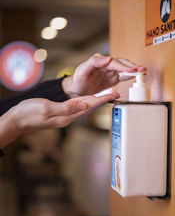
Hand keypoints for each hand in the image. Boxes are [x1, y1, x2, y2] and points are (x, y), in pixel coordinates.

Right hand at [0, 92, 119, 147]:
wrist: (18, 120)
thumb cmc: (29, 113)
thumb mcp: (46, 108)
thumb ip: (65, 107)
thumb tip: (83, 103)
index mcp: (67, 115)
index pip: (89, 106)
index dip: (102, 100)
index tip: (114, 94)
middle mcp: (69, 117)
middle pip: (90, 108)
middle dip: (104, 101)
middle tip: (116, 95)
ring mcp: (65, 116)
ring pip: (85, 108)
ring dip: (97, 102)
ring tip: (107, 97)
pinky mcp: (61, 114)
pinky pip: (78, 108)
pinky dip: (86, 103)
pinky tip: (88, 100)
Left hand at [62, 53, 145, 96]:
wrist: (77, 91)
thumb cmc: (78, 81)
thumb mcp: (82, 72)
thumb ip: (93, 63)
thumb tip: (107, 58)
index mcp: (99, 61)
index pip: (114, 63)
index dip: (123, 66)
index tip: (131, 70)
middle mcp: (106, 65)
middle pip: (122, 64)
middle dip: (133, 67)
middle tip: (142, 70)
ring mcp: (110, 72)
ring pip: (125, 69)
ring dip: (134, 70)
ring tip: (143, 72)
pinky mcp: (112, 78)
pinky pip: (123, 76)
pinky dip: (131, 76)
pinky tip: (137, 76)